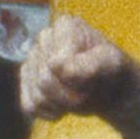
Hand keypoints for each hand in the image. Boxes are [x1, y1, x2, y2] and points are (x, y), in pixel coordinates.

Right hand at [20, 13, 139, 132]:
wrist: (111, 88)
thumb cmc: (113, 72)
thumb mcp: (112, 65)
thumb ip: (90, 64)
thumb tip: (58, 67)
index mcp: (65, 26)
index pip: (57, 64)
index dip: (78, 80)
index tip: (95, 77)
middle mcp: (44, 39)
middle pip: (45, 81)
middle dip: (72, 96)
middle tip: (89, 90)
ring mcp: (32, 60)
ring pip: (37, 97)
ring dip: (63, 105)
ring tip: (78, 95)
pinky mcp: (27, 82)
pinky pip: (30, 107)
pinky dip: (50, 112)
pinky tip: (64, 104)